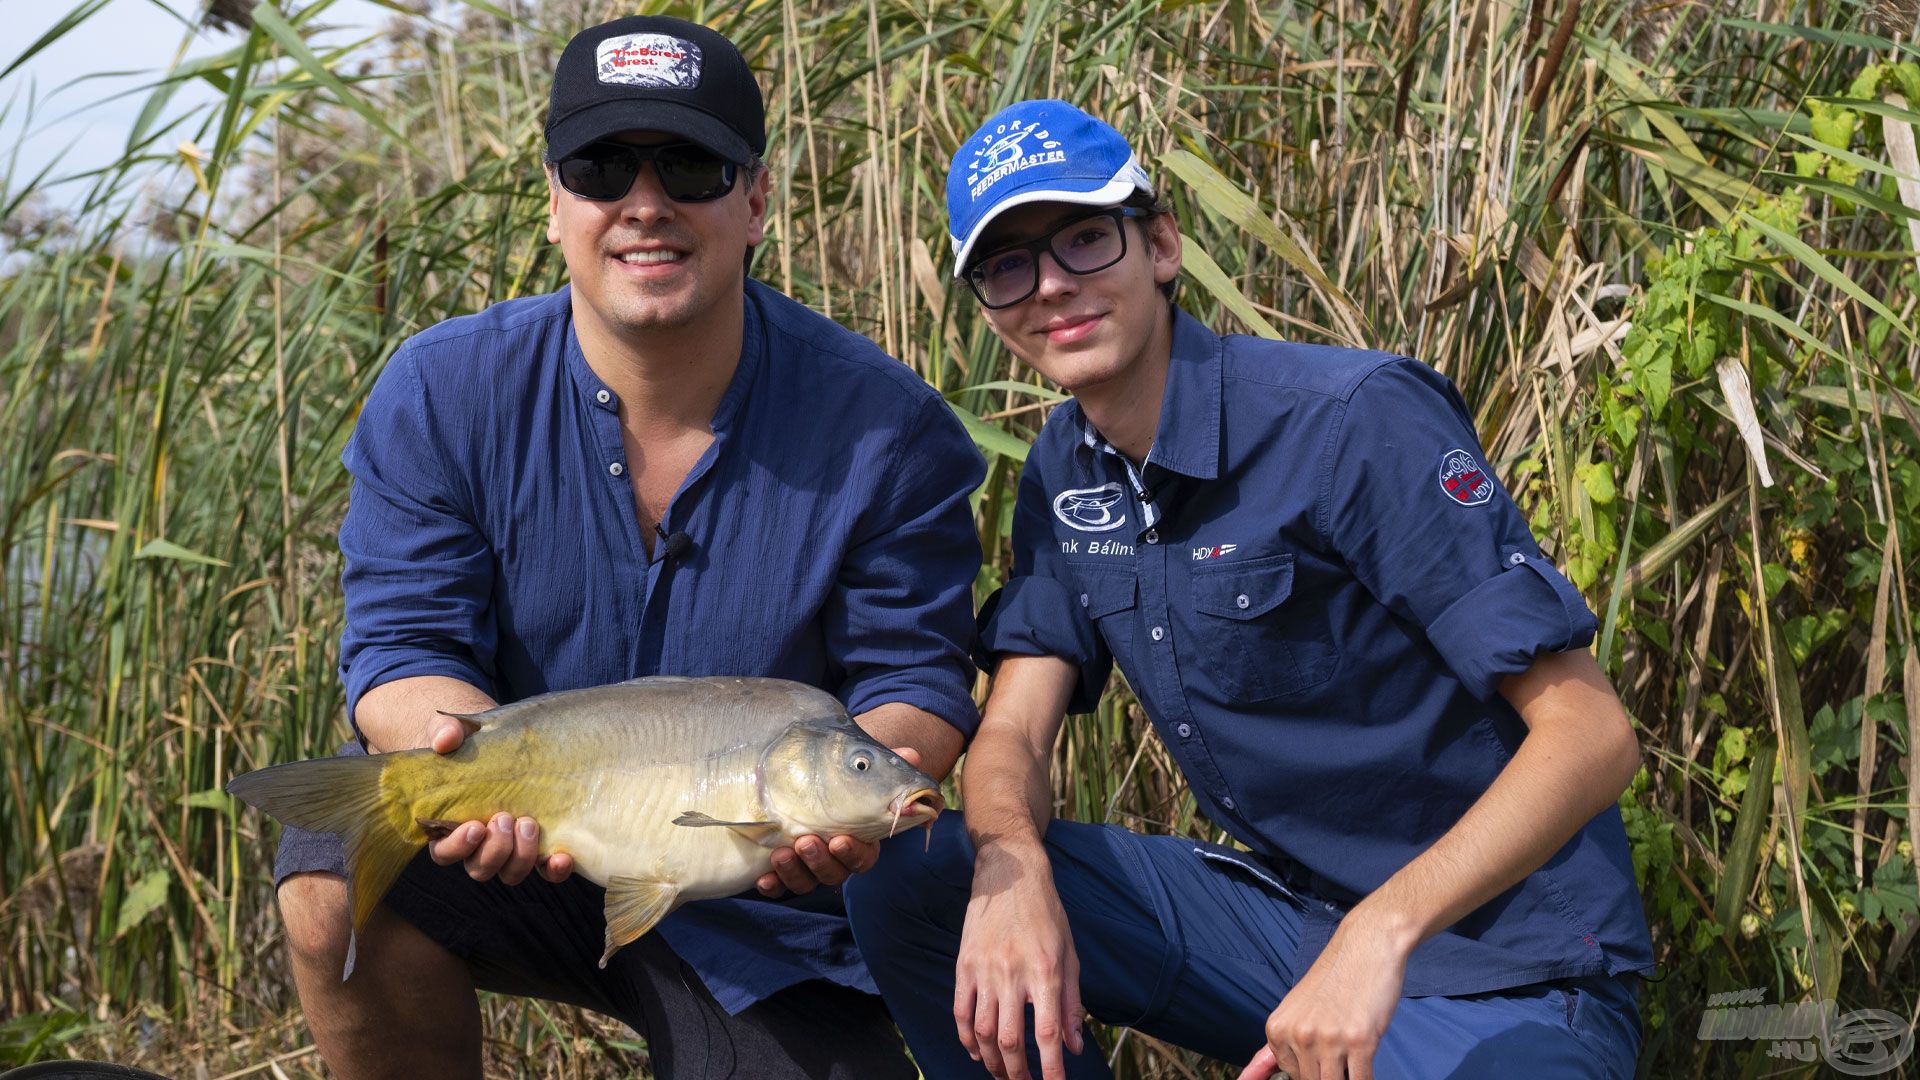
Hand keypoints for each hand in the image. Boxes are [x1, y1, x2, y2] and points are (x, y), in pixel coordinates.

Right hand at [421, 712, 573, 885]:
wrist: (500, 742)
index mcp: (448, 826)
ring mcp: (508, 849)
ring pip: (510, 873)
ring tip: (529, 823)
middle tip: (506, 817)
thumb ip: (444, 732)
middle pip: (479, 868)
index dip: (457, 846)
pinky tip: (562, 856)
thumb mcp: (455, 731)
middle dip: (495, 849)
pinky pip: (543, 870)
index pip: (444, 852)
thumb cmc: (469, 740)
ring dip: (520, 856)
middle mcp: (477, 846)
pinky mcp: (536, 846)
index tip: (475, 826)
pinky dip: (552, 869)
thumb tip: (444, 740)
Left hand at [755, 746, 921, 896]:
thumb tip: (911, 756)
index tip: (840, 839)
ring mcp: (807, 866)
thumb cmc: (840, 774)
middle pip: (833, 873)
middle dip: (819, 861)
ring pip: (806, 881)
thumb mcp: (859, 766)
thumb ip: (885, 764)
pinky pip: (778, 886)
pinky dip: (772, 885)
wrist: (805, 774)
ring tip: (780, 852)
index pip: (863, 857)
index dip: (852, 852)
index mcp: (859, 841)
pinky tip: (761, 878)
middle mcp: (834, 859)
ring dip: (794, 871)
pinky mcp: (781, 870)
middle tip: (806, 841)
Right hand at [954, 844, 1083, 1079]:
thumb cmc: (1047, 914)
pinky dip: (967, 1039)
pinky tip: (977, 1052)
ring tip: (1003, 1073)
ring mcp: (984, 970)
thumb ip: (1072, 1003)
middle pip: (1011, 1040)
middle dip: (1018, 1072)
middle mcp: (1013, 973)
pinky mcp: (963, 965)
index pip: (1047, 1033)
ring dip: (993, 1061)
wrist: (1009, 875)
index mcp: (1045, 971)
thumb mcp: (1069, 954)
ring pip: (983, 1032)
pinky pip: (961, 1012)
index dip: (1050, 1068)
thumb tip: (1073, 1046)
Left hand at [1236, 912, 1409, 1079]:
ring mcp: (1329, 1039)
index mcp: (1278, 1028)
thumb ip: (1280, 1044)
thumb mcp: (1298, 1008)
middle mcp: (1300, 1035)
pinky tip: (1366, 1065)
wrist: (1367, 944)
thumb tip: (1247, 1079)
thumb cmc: (1336, 977)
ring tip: (1353, 1056)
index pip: (1291, 1074)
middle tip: (1340, 1054)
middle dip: (1328, 1073)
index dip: (1311, 1069)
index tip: (1323, 1055)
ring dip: (1346, 1077)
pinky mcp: (1360, 1041)